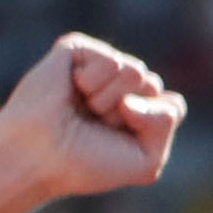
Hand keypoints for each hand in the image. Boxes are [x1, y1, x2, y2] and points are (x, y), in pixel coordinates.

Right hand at [0, 32, 181, 203]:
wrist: (39, 157)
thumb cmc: (86, 164)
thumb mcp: (146, 160)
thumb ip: (165, 123)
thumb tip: (140, 85)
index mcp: (140, 109)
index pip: (173, 106)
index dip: (151, 127)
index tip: (118, 141)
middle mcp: (121, 84)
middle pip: (155, 87)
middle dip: (130, 114)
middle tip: (95, 124)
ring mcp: (99, 66)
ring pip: (138, 72)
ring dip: (109, 101)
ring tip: (82, 109)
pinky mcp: (77, 49)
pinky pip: (111, 61)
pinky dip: (92, 83)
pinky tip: (71, 91)